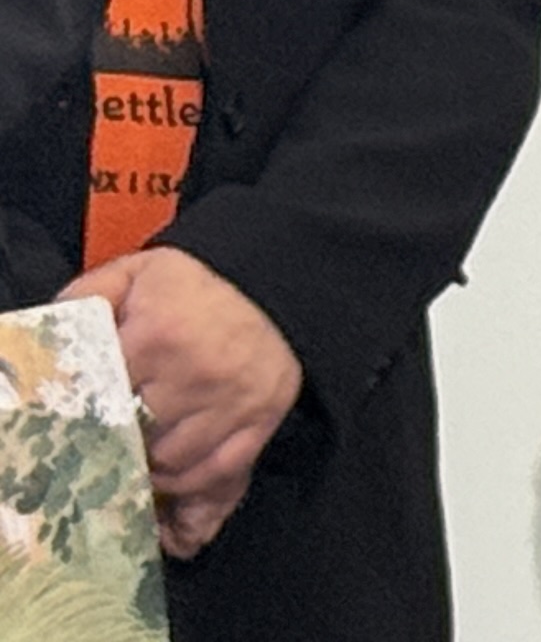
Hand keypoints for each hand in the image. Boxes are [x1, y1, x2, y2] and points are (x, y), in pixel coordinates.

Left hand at [63, 247, 300, 556]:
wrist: (272, 281)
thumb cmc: (188, 288)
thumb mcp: (132, 276)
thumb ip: (85, 301)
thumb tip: (51, 348)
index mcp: (160, 335)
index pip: (102, 400)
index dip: (87, 416)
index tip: (81, 420)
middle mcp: (199, 373)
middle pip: (134, 439)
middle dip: (116, 444)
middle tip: (109, 440)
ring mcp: (234, 401)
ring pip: (172, 465)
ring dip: (152, 466)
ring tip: (142, 452)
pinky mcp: (262, 419)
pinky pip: (214, 474)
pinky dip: (189, 482)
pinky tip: (173, 474)